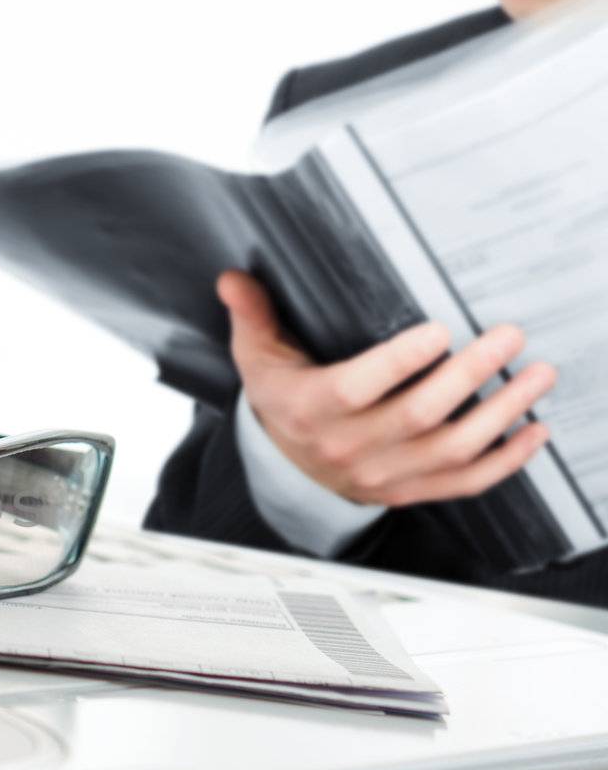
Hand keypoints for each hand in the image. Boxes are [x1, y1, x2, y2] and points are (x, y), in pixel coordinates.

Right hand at [223, 270, 556, 507]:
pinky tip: (533, 430)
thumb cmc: (282, 400)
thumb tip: (233, 278)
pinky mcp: (409, 491)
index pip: (355, 389)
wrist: (286, 467)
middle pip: (417, 415)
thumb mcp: (258, 358)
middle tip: (507, 336)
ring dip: (502, 413)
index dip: (400, 363)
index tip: (439, 330)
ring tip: (537, 375)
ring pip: (451, 449)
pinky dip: (506, 461)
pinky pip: (464, 483)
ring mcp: (382, 475)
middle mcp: (347, 448)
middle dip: (471, 374)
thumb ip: (253, 315)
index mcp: (309, 410)